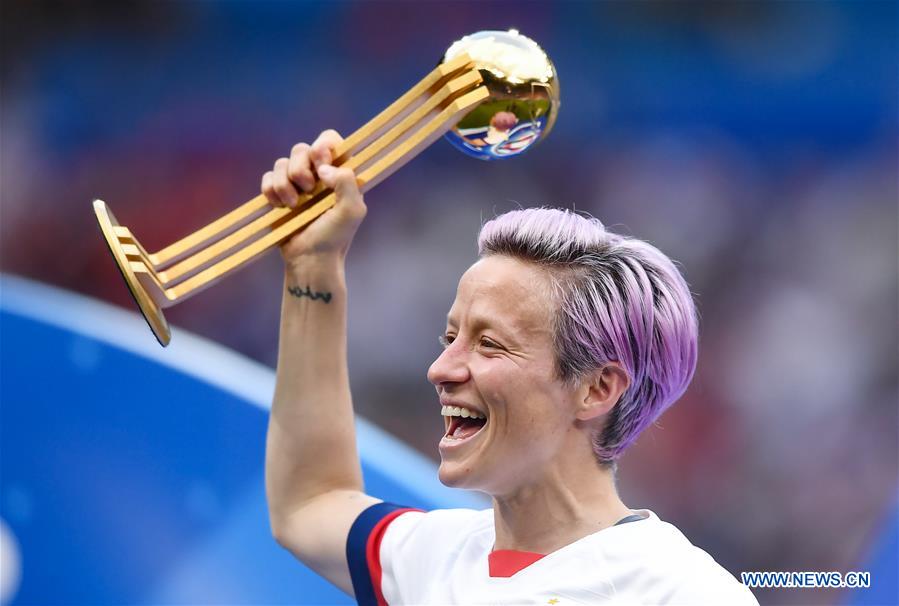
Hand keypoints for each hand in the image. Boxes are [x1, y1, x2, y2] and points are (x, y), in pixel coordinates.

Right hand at [261, 129, 366, 265]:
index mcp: (338, 174)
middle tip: (307, 189)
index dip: (323, 146)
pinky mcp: (277, 193)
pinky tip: (280, 207)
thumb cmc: (335, 237)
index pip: (329, 141)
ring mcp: (296, 184)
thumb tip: (324, 169)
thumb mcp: (352, 211)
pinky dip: (271, 190)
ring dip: (285, 184)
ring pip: (282, 162)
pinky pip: (267, 177)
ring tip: (293, 205)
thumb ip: (347, 182)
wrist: (309, 259)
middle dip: (301, 168)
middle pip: (301, 149)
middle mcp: (317, 175)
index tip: (321, 162)